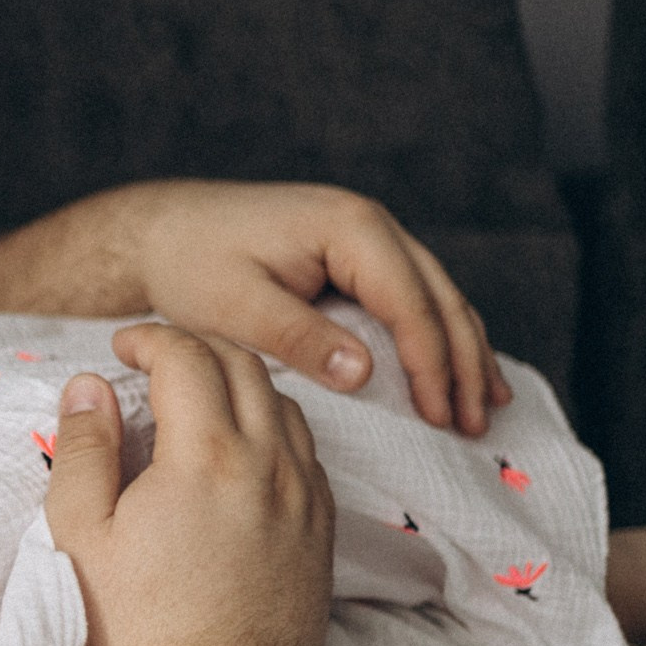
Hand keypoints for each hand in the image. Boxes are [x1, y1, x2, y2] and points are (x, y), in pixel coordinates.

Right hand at [43, 325, 334, 645]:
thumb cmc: (138, 626)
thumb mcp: (79, 534)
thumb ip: (83, 449)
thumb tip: (89, 388)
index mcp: (203, 456)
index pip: (188, 356)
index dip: (151, 339)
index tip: (123, 348)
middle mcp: (268, 464)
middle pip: (244, 364)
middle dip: (196, 346)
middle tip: (157, 360)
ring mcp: (304, 497)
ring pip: (284, 403)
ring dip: (240, 381)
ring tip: (199, 397)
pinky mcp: (321, 530)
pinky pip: (307, 451)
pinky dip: (272, 427)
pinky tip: (240, 450)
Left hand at [113, 180, 512, 435]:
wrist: (160, 230)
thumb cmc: (189, 262)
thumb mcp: (237, 306)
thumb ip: (300, 338)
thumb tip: (365, 374)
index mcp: (348, 227)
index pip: (410, 303)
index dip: (431, 363)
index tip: (441, 415)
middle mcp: (368, 223)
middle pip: (438, 297)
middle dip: (463, 362)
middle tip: (477, 423)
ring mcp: (365, 235)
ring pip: (434, 297)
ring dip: (461, 350)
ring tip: (484, 404)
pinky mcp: (353, 254)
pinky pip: (409, 298)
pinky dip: (434, 336)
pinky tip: (449, 371)